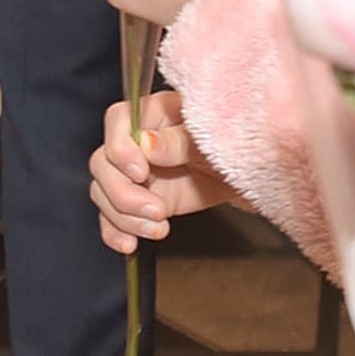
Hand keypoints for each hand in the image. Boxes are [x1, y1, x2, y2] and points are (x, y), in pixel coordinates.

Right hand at [90, 91, 234, 254]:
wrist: (251, 175)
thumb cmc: (237, 143)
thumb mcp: (214, 138)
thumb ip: (180, 140)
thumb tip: (146, 143)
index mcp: (157, 112)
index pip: (118, 120)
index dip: (120, 147)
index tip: (140, 172)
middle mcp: (140, 141)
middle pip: (104, 163)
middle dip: (124, 193)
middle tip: (156, 210)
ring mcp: (136, 172)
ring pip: (104, 192)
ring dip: (124, 217)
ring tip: (158, 226)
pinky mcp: (138, 200)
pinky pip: (111, 217)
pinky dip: (115, 232)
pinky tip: (129, 243)